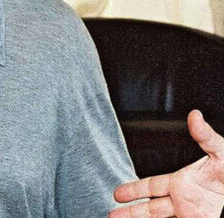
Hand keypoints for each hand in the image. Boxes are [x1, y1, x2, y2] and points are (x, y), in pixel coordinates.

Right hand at [108, 110, 223, 217]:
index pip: (152, 186)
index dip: (134, 189)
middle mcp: (183, 202)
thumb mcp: (222, 154)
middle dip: (130, 212)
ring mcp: (190, 215)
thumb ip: (206, 137)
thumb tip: (194, 115)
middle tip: (110, 214)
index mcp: (183, 183)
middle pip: (150, 209)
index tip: (118, 194)